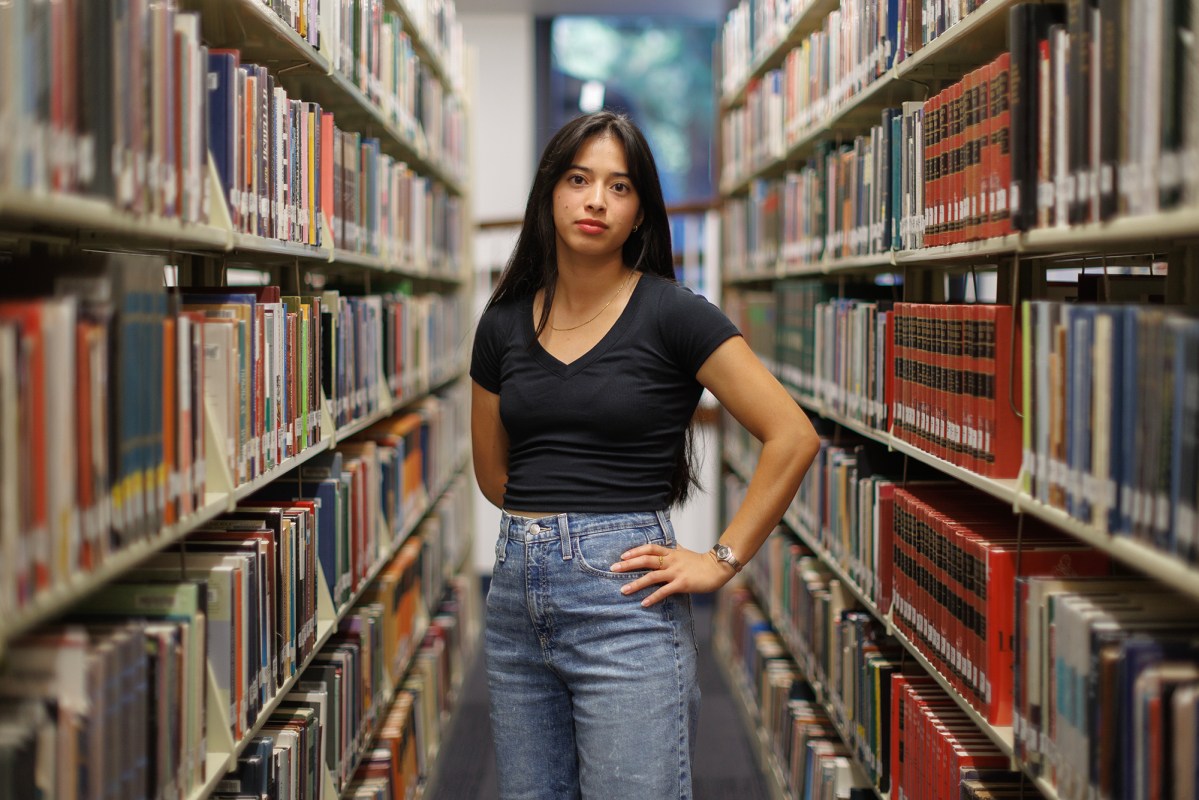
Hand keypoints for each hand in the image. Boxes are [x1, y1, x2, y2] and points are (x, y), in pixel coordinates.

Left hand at [610, 544, 735, 606]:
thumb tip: (672, 544)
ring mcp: (676, 572)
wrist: (717, 568)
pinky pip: (664, 591)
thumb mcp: (685, 552)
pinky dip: (653, 597)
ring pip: (652, 576)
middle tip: (613, 569)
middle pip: (646, 560)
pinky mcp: (682, 583)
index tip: (622, 556)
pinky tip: (644, 603)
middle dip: (628, 565)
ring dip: (636, 583)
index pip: (649, 548)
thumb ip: (676, 549)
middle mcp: (671, 561)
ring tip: (623, 590)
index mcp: (671, 553)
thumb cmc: (701, 562)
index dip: (635, 551)